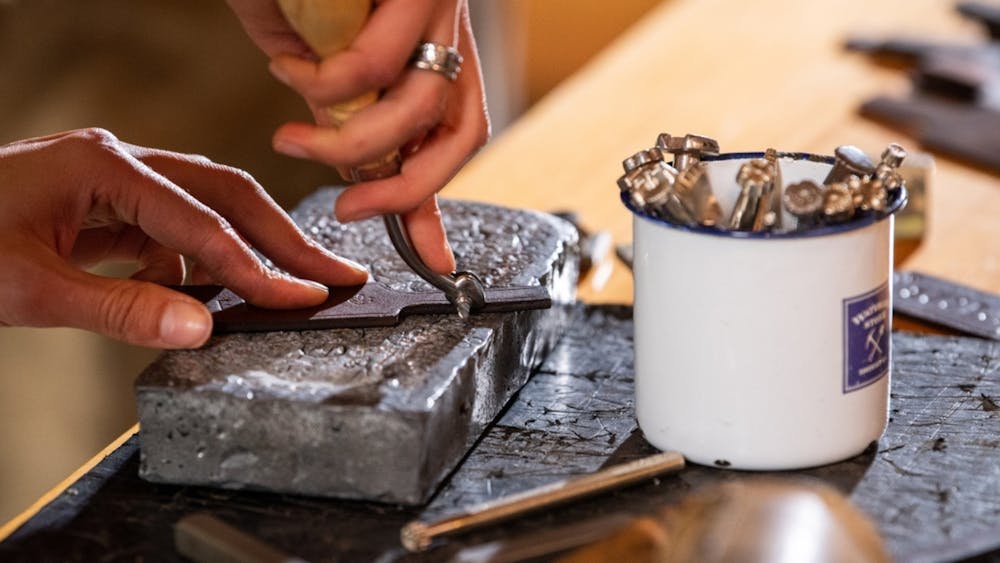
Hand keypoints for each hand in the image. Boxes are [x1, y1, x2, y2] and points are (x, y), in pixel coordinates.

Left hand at [0, 128, 368, 348]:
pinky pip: (171, 226)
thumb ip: (120, 308)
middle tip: (339, 273)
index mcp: (104, 167)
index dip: (259, 268)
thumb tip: (198, 330)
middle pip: (226, 194)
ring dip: (248, 247)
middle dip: (284, 239)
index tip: (308, 297)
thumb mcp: (29, 288)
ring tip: (288, 285)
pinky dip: (195, 260)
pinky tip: (198, 290)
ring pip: (206, 205)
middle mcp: (119, 160)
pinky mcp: (105, 201)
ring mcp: (113, 177)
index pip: (204, 224)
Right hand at [226, 0, 490, 274]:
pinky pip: (375, 57)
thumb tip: (357, 169)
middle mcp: (444, 30)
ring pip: (417, 105)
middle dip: (404, 189)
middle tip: (349, 207)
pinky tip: (285, 64)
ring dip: (346, 142)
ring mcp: (433, 3)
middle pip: (459, 133)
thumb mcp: (318, 57)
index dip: (440, 202)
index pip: (452, 138)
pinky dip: (323, 81)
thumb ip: (341, 110)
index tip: (439, 261)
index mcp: (431, 53)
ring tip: (292, 139)